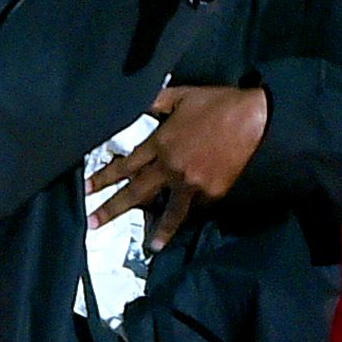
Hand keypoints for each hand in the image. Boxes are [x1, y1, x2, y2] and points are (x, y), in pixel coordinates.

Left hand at [86, 85, 267, 248]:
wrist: (255, 119)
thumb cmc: (217, 103)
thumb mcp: (180, 95)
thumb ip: (154, 101)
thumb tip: (133, 101)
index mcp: (160, 143)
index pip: (124, 165)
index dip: (103, 177)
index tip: (86, 188)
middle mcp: (171, 167)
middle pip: (135, 193)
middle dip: (111, 209)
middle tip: (92, 223)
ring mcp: (192, 183)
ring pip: (169, 211)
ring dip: (156, 230)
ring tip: (150, 246)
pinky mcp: (213, 192)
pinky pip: (197, 207)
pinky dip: (190, 215)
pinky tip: (185, 225)